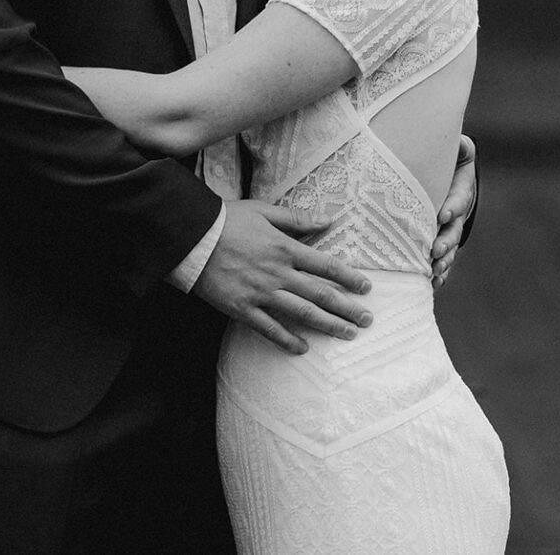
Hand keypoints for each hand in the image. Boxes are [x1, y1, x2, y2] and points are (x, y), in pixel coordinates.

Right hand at [192, 200, 373, 353]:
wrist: (191, 237)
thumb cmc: (227, 220)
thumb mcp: (264, 211)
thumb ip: (297, 218)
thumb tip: (328, 219)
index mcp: (285, 248)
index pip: (326, 266)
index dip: (349, 278)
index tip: (366, 288)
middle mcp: (278, 273)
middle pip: (320, 294)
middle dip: (347, 308)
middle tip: (367, 320)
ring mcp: (261, 293)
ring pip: (302, 313)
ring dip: (327, 325)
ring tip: (347, 334)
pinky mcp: (243, 308)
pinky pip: (270, 329)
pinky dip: (287, 340)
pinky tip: (303, 348)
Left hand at [431, 133, 476, 290]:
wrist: (448, 180)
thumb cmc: (449, 164)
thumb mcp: (458, 152)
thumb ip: (461, 147)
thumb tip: (463, 144)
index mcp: (460, 193)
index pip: (457, 201)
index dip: (452, 207)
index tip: (443, 214)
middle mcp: (456, 217)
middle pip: (453, 232)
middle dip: (445, 242)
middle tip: (435, 250)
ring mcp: (448, 232)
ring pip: (448, 250)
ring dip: (442, 262)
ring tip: (433, 272)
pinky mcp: (439, 242)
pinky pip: (441, 261)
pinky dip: (438, 274)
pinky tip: (432, 285)